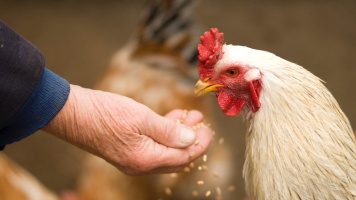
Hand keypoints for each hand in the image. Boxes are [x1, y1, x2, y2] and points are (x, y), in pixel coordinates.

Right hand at [43, 85, 212, 174]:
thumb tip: (191, 139)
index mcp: (146, 159)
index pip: (183, 157)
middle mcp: (140, 165)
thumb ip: (169, 131)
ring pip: (165, 151)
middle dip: (191, 140)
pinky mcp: (126, 149)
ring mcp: (132, 159)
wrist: (71, 113)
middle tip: (201, 122)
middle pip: (176, 158)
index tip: (209, 130)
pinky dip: (164, 133)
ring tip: (189, 115)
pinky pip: (152, 146)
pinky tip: (170, 118)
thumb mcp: (142, 118)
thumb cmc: (105, 113)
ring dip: (179, 134)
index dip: (199, 144)